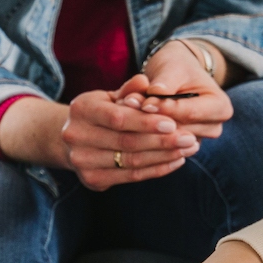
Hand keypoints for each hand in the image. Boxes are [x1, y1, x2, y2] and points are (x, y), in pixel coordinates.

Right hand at [0, 93, 196, 189]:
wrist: (72, 140)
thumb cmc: (100, 112)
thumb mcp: (112, 95)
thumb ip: (130, 90)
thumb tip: (146, 82)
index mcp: (81, 109)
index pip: (118, 118)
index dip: (146, 122)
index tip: (173, 122)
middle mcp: (75, 136)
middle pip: (127, 142)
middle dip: (162, 141)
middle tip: (190, 138)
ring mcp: (81, 161)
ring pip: (132, 161)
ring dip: (164, 156)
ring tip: (188, 149)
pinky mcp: (91, 180)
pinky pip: (131, 176)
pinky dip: (156, 169)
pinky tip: (176, 161)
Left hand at [120, 40, 235, 140]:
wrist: (177, 73)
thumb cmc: (177, 68)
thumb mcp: (172, 69)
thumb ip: (163, 84)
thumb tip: (151, 97)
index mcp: (220, 107)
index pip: (190, 113)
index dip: (165, 109)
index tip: (143, 103)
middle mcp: (213, 127)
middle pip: (179, 130)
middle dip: (152, 120)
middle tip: (127, 107)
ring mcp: (197, 139)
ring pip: (167, 140)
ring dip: (145, 127)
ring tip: (125, 111)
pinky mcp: (180, 146)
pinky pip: (161, 145)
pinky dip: (144, 133)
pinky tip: (127, 123)